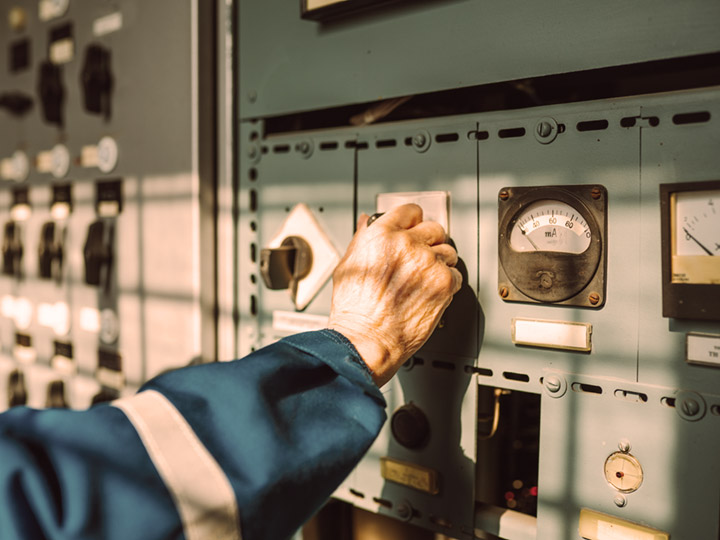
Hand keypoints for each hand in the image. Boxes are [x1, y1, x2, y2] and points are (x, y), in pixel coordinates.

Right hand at [328, 204, 461, 386]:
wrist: (367, 339)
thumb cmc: (355, 310)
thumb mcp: (348, 265)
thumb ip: (362, 239)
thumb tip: (366, 222)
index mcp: (381, 235)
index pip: (410, 211)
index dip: (413, 221)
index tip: (415, 229)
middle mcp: (406, 244)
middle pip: (434, 229)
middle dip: (429, 243)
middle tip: (421, 260)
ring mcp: (427, 263)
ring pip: (448, 252)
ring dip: (440, 264)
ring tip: (423, 281)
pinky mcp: (444, 283)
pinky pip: (456, 275)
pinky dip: (448, 285)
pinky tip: (429, 294)